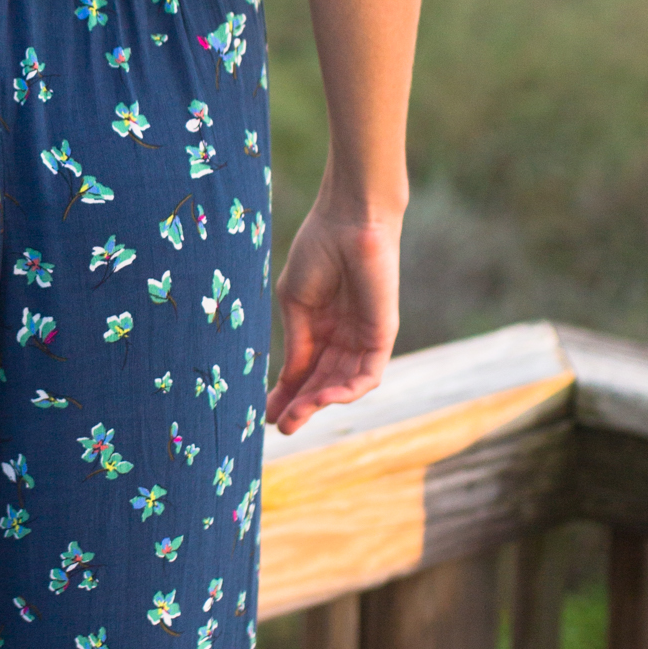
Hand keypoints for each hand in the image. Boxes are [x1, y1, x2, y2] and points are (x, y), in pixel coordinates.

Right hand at [265, 191, 402, 437]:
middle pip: (321, 383)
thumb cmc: (318, 251)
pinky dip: (347, 392)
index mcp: (319, 325)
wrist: (349, 221)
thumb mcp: (296, 304)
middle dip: (300, 406)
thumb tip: (289, 383)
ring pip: (342, 385)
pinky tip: (323, 399)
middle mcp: (342, 337)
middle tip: (280, 427)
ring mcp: (362, 338)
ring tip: (295, 418)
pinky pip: (367, 375)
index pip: (302, 370)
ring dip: (319, 404)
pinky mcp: (382, 336)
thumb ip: (297, 344)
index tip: (265, 415)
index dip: (285, 393)